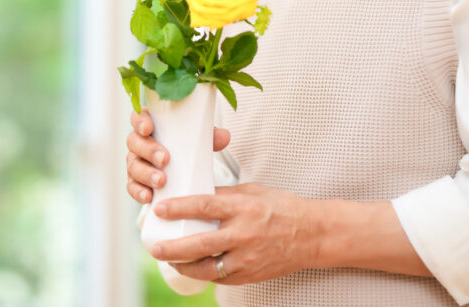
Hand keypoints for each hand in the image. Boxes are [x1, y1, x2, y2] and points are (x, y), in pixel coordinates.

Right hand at [125, 108, 230, 203]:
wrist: (185, 170)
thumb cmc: (188, 147)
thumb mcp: (198, 139)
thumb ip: (210, 136)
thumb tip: (224, 137)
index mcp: (151, 125)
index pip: (138, 117)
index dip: (140, 121)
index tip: (149, 128)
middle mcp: (139, 143)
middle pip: (134, 142)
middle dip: (148, 150)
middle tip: (165, 159)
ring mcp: (136, 163)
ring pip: (133, 166)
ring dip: (146, 174)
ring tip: (162, 181)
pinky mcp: (136, 183)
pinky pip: (132, 187)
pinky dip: (139, 192)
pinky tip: (149, 197)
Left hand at [147, 183, 318, 284]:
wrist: (312, 235)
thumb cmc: (282, 208)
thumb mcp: (252, 191)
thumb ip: (225, 194)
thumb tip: (197, 191)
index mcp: (244, 208)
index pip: (205, 207)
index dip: (180, 208)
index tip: (160, 210)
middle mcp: (244, 234)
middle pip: (201, 244)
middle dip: (174, 248)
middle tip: (155, 247)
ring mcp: (248, 258)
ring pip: (208, 268)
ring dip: (185, 266)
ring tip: (170, 261)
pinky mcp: (251, 274)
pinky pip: (221, 278)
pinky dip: (205, 274)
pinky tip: (193, 268)